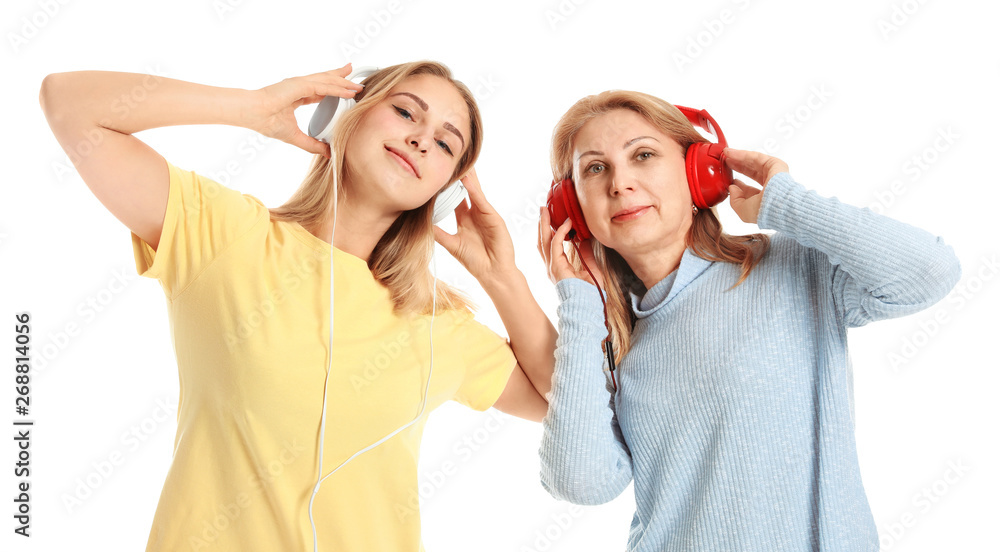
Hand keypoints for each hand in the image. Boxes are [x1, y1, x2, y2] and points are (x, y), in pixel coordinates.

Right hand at [242, 63, 364, 157]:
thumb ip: (312, 144)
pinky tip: (348, 90)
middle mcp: (300, 86)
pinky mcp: (300, 85)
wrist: (253, 114)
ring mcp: (300, 83)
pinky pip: (323, 86)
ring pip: (327, 81)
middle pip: (326, 80)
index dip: (334, 89)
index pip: (320, 90)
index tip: (346, 90)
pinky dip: (337, 88)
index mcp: (298, 95)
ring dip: (344, 82)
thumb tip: (328, 153)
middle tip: (355, 77)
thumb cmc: (267, 122)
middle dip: (341, 77)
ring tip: (358, 85)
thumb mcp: (295, 137)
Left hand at [433, 167, 517, 288]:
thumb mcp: (452, 244)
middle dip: (459, 177)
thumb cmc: (475, 261)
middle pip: (465, 190)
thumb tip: (421, 223)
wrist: (493, 272)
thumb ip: (438, 233)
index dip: (447, 187)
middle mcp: (475, 213)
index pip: (454, 198)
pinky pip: (482, 201)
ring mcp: (485, 213)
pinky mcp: (493, 217)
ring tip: (460, 162)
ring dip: (467, 177)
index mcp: (465, 218)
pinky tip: (468, 181)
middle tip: (450, 160)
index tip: (437, 174)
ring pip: (474, 191)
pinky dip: (475, 191)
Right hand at [537, 207, 604, 287]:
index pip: (551, 246)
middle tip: (543, 209)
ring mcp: (552, 267)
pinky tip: (566, 223)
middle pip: (542, 241)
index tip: (558, 219)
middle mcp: (551, 267)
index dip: (552, 231)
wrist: (587, 306)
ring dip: (544, 224)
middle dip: (542, 224)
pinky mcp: (556, 267)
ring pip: (544, 241)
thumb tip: (585, 239)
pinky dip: (561, 232)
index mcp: (558, 267)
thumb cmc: (589, 293)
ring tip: (544, 211)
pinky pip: (556, 244)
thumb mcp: (591, 267)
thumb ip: (587, 253)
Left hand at [722, 147, 788, 223]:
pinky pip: (756, 157)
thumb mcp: (743, 210)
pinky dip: (742, 154)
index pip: (750, 189)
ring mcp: (774, 174)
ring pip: (753, 163)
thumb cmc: (764, 211)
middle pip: (751, 172)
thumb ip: (735, 200)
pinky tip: (731, 153)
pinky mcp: (775, 164)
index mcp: (764, 198)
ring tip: (726, 154)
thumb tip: (732, 188)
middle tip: (725, 162)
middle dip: (738, 166)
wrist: (777, 205)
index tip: (728, 179)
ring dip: (738, 158)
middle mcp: (770, 185)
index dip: (738, 183)